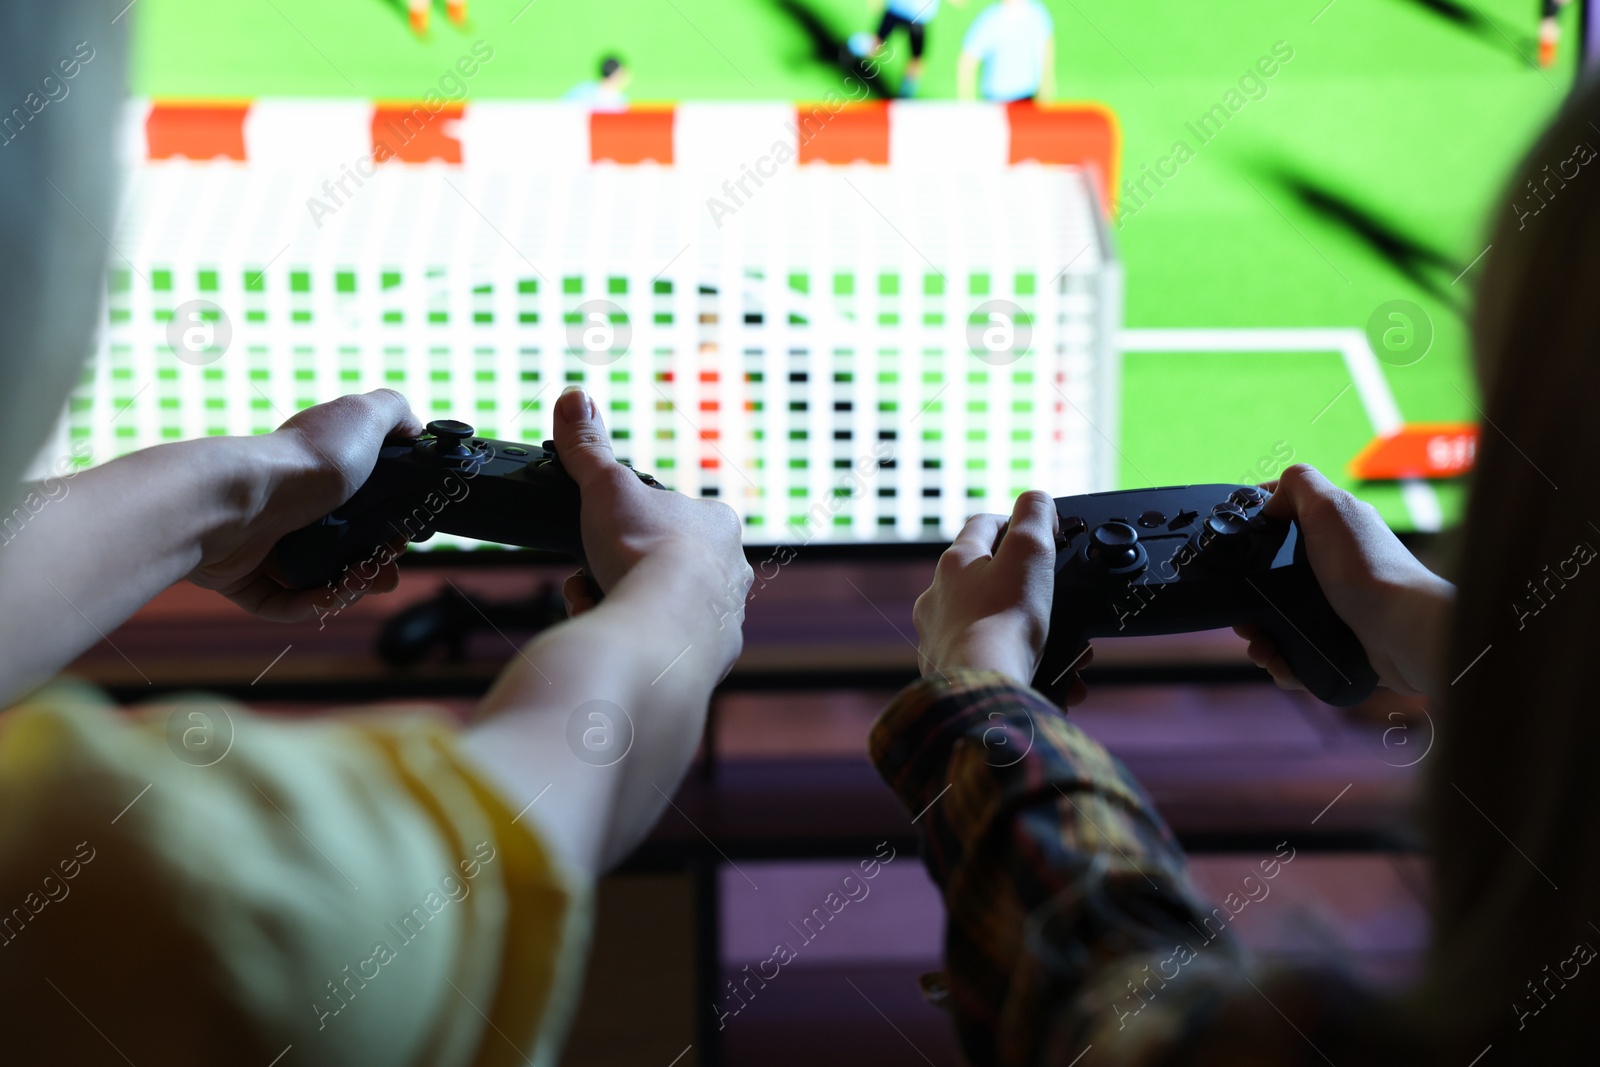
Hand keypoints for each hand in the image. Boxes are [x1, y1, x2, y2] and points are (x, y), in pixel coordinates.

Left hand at [187, 390, 423, 619]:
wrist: (240, 500)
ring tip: (359, 583)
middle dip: (376, 564)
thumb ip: (395, 413)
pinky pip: (283, 602)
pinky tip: (329, 597)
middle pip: (345, 548)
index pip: (364, 506)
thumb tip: (414, 430)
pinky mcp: (242, 576)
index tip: (405, 535)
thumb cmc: (305, 460)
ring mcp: (266, 542)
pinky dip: (310, 604)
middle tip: (386, 569)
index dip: (391, 525)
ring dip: (349, 588)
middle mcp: (293, 506)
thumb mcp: (364, 417)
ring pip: (317, 580)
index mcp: (320, 474)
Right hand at [552, 386, 751, 656]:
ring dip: (627, 604)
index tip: (607, 535)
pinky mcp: (712, 659)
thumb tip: (574, 399)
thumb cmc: (644, 552)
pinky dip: (635, 640)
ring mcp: (725, 619)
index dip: (634, 525)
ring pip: (668, 608)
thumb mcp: (607, 487)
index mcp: (718, 525)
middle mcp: (733, 572)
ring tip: (598, 604)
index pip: (676, 517)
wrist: (661, 631)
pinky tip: (612, 634)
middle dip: (626, 569)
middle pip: (670, 566)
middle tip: (595, 573)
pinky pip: (667, 648)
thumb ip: (589, 448)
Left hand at [912, 490, 1090, 703]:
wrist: (982, 688)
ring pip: (984, 623)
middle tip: (1049, 597)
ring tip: (1053, 644)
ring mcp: (938, 636)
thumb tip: (1037, 499)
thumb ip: (1035, 515)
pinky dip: (1009, 662)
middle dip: (1019, 586)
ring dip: (1017, 629)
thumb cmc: (1004, 621)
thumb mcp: (1030, 551)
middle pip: (982, 578)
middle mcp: (939, 597)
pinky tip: (1039, 673)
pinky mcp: (946, 672)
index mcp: (956, 563)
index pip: (983, 525)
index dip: (1014, 522)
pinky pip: (982, 660)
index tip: (1039, 533)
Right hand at [1233, 464, 1454, 698]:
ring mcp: (1336, 604)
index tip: (1236, 546)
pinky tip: (1277, 661)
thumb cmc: (1367, 567)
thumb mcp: (1330, 506)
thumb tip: (1271, 499)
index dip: (1255, 529)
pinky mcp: (1339, 638)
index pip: (1283, 520)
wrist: (1402, 630)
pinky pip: (1297, 648)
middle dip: (1249, 596)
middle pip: (1272, 575)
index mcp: (1332, 530)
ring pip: (1280, 615)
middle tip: (1243, 612)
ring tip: (1258, 646)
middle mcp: (1334, 565)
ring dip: (1260, 633)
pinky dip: (1282, 657)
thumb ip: (1299, 484)